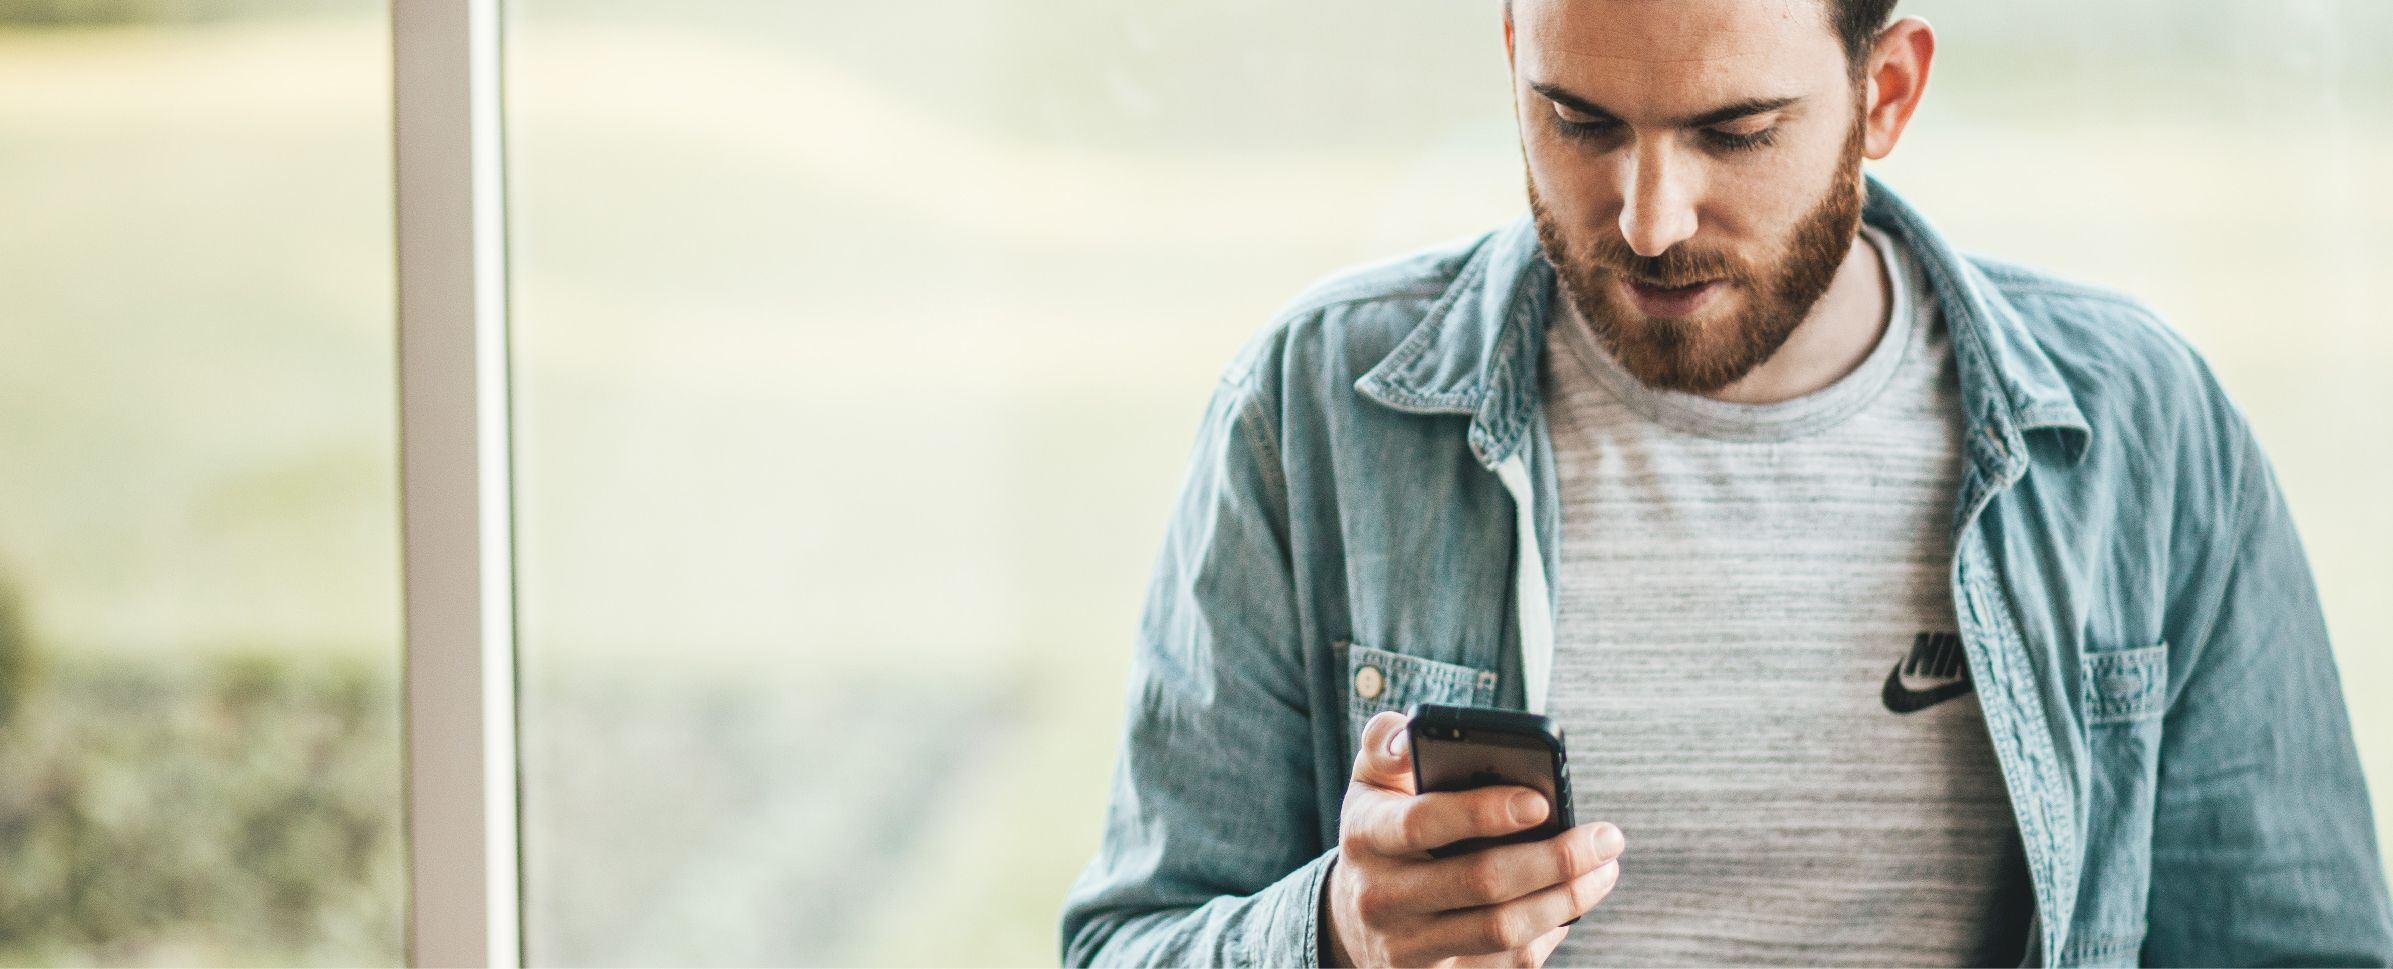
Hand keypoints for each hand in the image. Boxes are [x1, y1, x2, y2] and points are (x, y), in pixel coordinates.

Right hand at [1320, 711, 1624, 967]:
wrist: (1354, 920)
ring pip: (1502, 931)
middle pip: (1480, 882)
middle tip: (1607, 837)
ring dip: (1566, 900)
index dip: (1483, 811)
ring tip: (1604, 869)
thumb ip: (1387, 745)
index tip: (1542, 800)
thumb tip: (1411, 735)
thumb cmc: (1382, 832)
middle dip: (1555, 859)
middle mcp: (1381, 898)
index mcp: (1366, 837)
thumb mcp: (1371, 784)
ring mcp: (1408, 948)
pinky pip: (1505, 964)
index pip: (1423, 822)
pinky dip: (1549, 933)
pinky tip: (1572, 903)